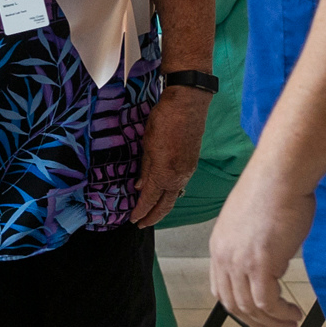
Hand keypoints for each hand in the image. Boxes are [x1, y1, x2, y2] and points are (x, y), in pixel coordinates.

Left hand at [127, 90, 206, 229]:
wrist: (189, 103)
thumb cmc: (165, 119)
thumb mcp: (148, 144)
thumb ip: (146, 168)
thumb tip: (140, 187)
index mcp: (165, 173)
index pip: (150, 199)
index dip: (141, 211)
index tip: (133, 220)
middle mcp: (180, 176)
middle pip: (166, 204)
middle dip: (153, 216)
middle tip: (142, 224)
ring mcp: (188, 170)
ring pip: (175, 194)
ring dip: (163, 206)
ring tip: (152, 213)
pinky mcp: (192, 162)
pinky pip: (180, 184)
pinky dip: (171, 193)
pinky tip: (164, 193)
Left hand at [210, 172, 313, 326]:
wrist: (281, 175)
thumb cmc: (274, 191)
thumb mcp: (252, 222)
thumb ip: (253, 244)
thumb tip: (270, 260)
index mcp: (219, 246)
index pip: (221, 290)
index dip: (240, 308)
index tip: (258, 315)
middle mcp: (224, 257)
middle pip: (233, 305)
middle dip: (256, 321)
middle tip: (277, 326)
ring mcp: (240, 261)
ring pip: (250, 307)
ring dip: (272, 321)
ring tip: (290, 322)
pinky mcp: (260, 263)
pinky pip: (267, 302)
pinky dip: (280, 313)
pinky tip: (294, 313)